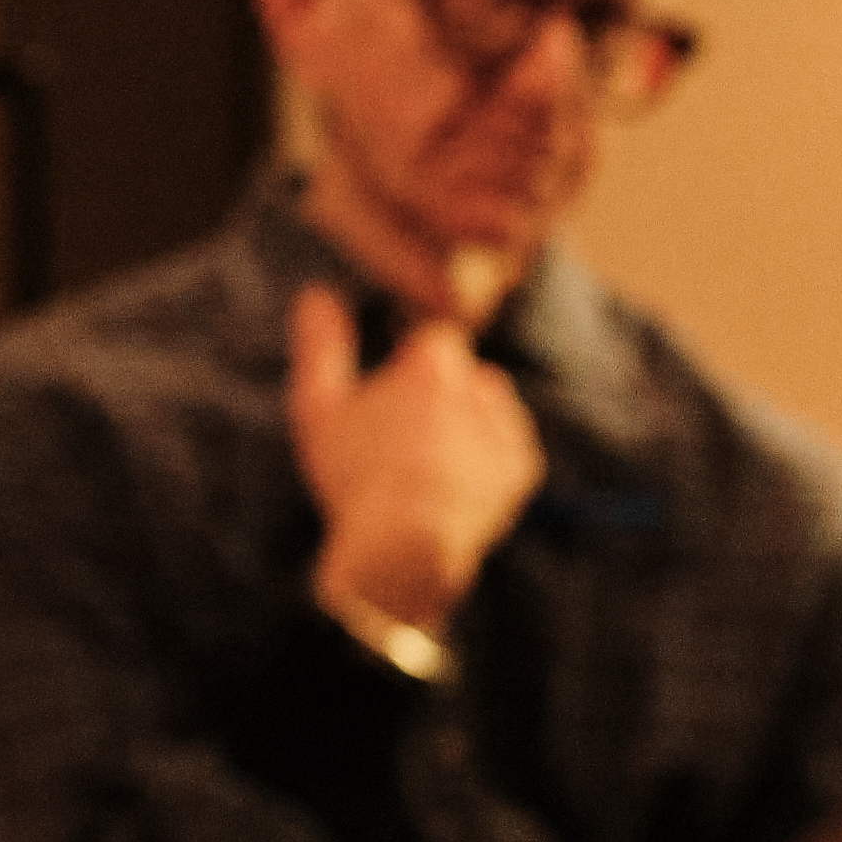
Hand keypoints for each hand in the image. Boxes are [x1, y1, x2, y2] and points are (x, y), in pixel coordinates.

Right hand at [290, 281, 542, 637]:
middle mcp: (481, 385)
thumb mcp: (319, 407)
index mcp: (435, 363)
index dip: (412, 368)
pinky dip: (485, 462)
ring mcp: (509, 427)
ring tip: (427, 468)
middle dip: (440, 399)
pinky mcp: (525, 467)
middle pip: (462, 376)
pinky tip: (451, 487)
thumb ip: (321, 344)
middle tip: (404, 444)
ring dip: (466, 426)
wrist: (402, 549)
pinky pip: (507, 450)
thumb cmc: (354, 476)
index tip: (392, 402)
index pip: (434, 340)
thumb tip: (316, 292)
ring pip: (488, 410)